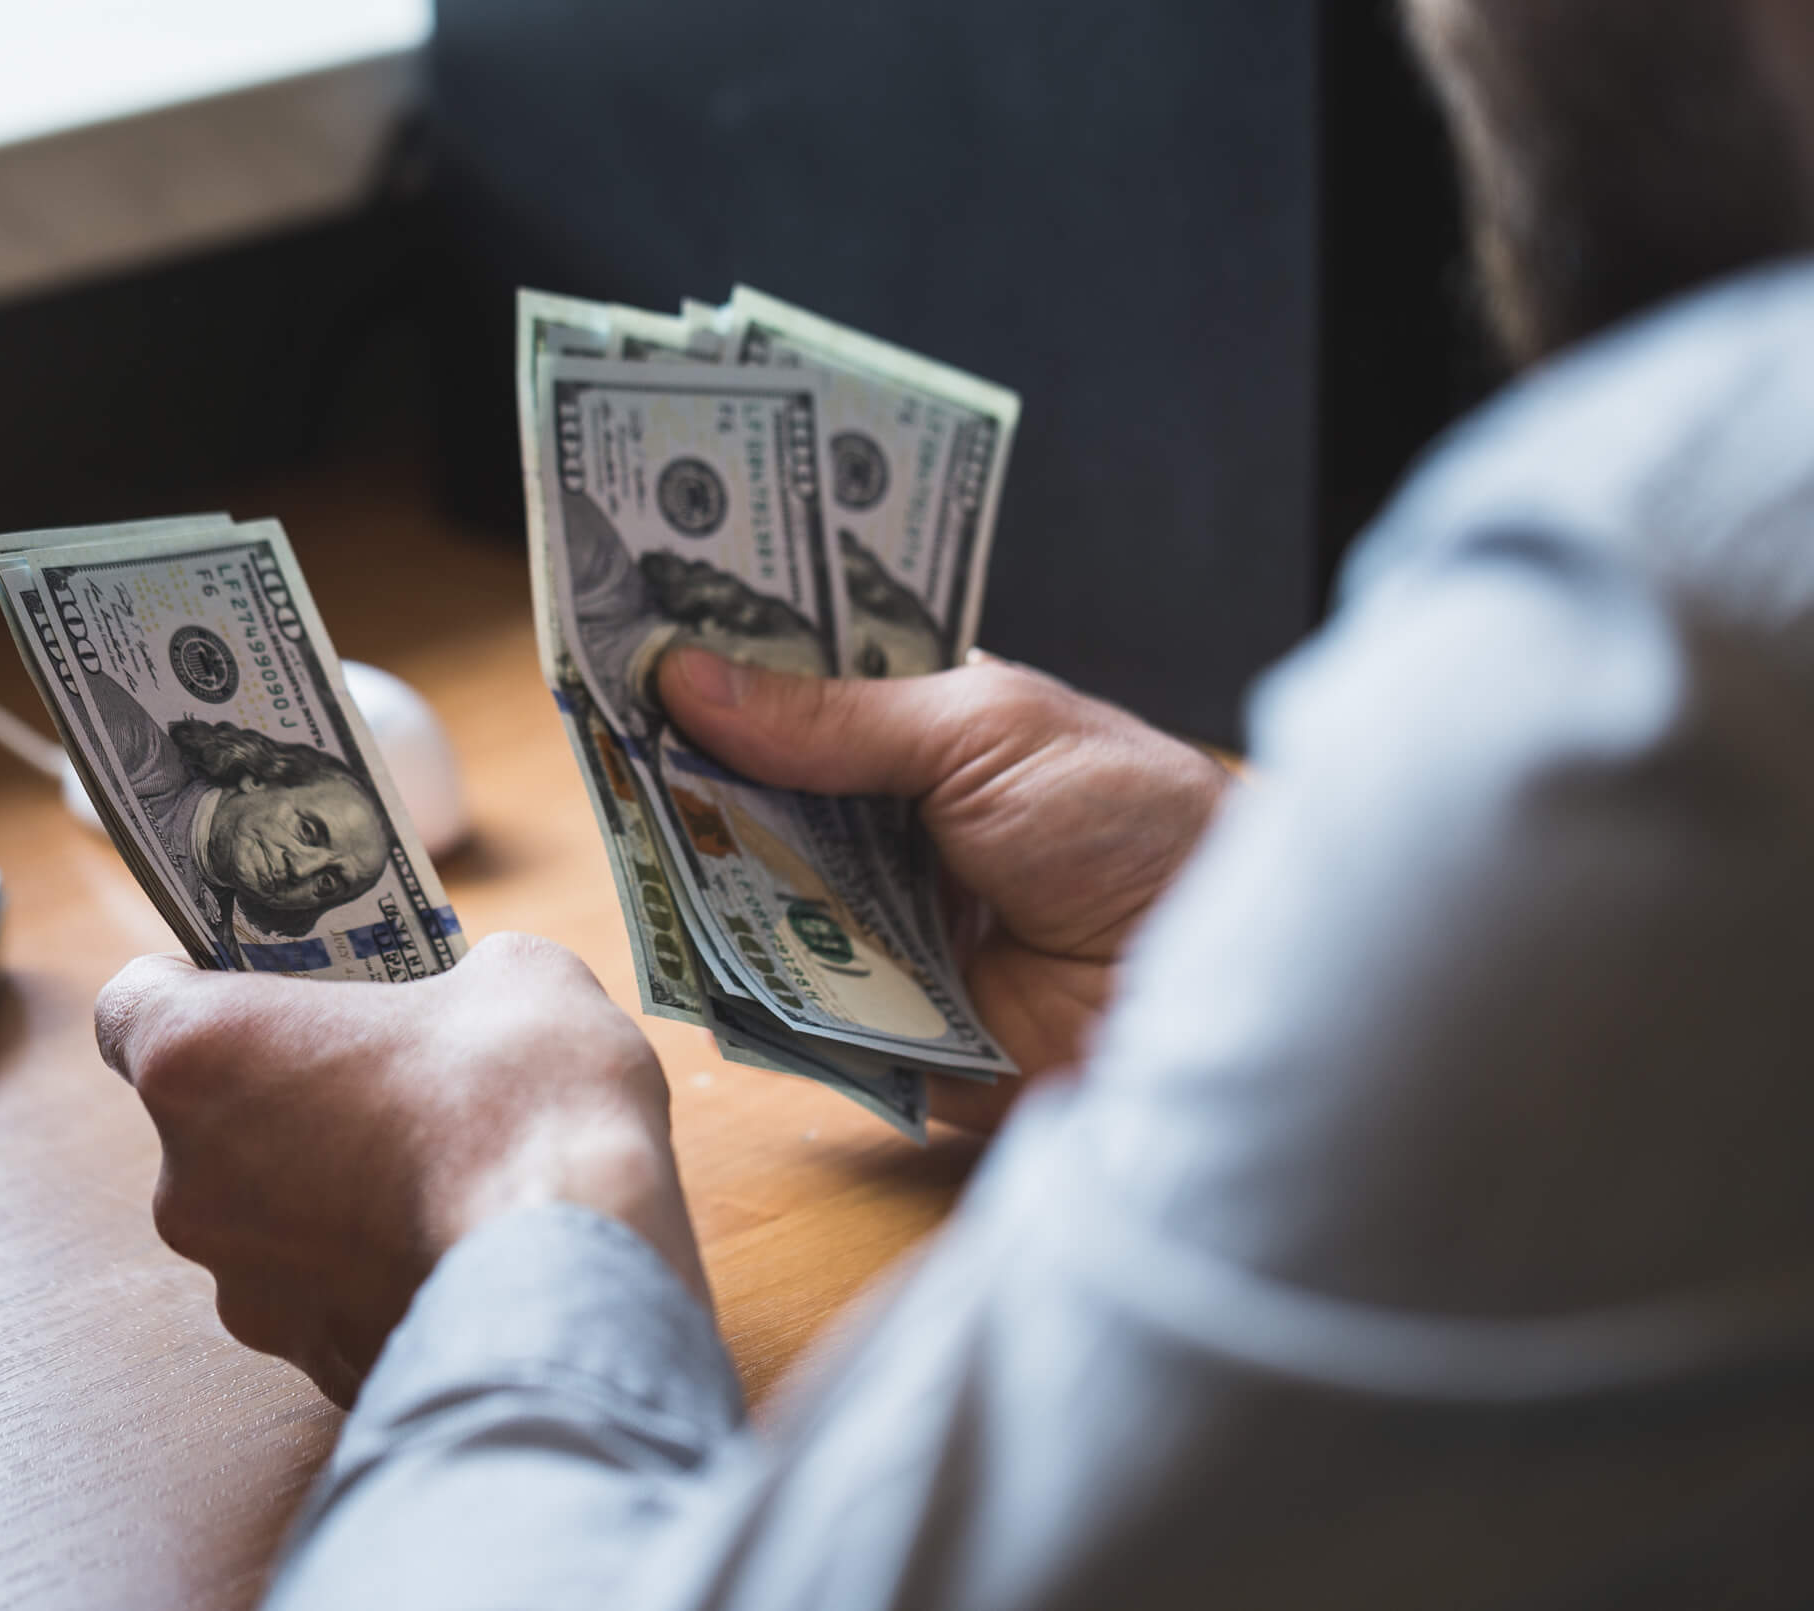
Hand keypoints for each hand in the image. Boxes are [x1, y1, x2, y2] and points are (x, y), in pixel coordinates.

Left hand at [94, 933, 707, 1404]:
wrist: (579, 1276)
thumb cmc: (524, 1102)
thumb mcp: (511, 977)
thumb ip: (453, 980)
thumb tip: (475, 1003)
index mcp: (201, 1058)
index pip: (128, 1007)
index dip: (193, 989)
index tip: (259, 987)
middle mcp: (191, 1184)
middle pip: (206, 1124)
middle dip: (284, 1099)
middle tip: (383, 1076)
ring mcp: (245, 1289)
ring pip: (267, 1220)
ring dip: (329, 1193)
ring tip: (436, 1170)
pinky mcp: (310, 1365)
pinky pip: (330, 1297)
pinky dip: (375, 1270)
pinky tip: (457, 1242)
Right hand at [658, 648, 1230, 1128]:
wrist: (1214, 984)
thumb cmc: (1132, 826)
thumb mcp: (982, 734)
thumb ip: (834, 716)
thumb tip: (688, 676)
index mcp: (927, 737)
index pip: (800, 694)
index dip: (724, 670)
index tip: (633, 635)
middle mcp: (893, 829)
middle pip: (758, 797)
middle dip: (689, 772)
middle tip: (601, 732)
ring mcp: (880, 926)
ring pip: (757, 895)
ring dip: (704, 872)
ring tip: (628, 828)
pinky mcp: (879, 1023)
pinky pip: (786, 999)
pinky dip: (742, 976)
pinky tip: (686, 940)